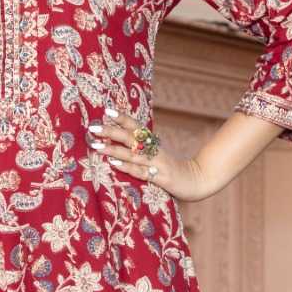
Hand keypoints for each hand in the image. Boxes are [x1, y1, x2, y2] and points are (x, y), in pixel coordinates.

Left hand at [87, 108, 214, 203]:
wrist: (198, 180)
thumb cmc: (173, 168)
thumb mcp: (158, 154)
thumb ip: (143, 147)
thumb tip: (121, 139)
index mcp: (154, 142)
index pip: (136, 126)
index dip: (122, 118)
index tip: (106, 111)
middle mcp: (155, 150)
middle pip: (131, 137)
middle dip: (111, 132)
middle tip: (93, 128)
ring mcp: (158, 163)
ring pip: (133, 154)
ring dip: (114, 149)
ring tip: (97, 146)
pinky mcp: (161, 178)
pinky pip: (141, 172)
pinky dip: (128, 167)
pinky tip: (114, 164)